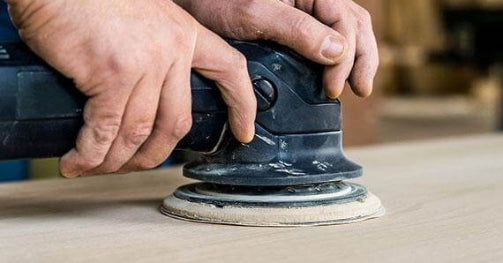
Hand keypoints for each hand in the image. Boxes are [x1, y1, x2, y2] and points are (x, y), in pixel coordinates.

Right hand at [6, 0, 255, 176]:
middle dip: (155, 154)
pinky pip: (106, 130)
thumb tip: (143, 97)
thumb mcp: (141, 17)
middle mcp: (172, 49)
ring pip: (140, 132)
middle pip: (177, 122)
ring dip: (116, 159)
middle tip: (136, 165)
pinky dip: (91, 153)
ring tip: (96, 166)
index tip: (245, 131)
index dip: (242, 105)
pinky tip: (77, 161)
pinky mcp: (112, 75)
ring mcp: (145, 63)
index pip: (229, 70)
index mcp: (184, 33)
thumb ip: (154, 50)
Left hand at [174, 0, 377, 97]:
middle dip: (362, 58)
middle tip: (359, 89)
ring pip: (346, 30)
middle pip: (354, 24)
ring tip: (356, 85)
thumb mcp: (256, 14)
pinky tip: (335, 71)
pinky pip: (327, 35)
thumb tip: (338, 53)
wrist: (193, 0)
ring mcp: (306, 10)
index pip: (346, 22)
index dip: (347, 58)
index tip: (333, 86)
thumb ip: (298, 31)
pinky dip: (337, 55)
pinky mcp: (295, 24)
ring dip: (355, 57)